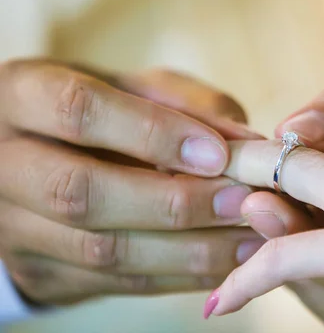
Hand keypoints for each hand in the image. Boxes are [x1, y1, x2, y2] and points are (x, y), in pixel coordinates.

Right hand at [0, 59, 265, 304]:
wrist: (36, 163)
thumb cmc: (99, 113)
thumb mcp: (133, 88)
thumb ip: (187, 105)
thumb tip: (247, 143)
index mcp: (22, 98)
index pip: (77, 111)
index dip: (151, 132)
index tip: (217, 152)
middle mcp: (4, 166)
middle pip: (79, 193)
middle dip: (172, 202)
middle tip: (242, 202)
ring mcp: (16, 230)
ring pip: (102, 251)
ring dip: (188, 249)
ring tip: (252, 240)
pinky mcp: (44, 275)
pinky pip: (118, 283)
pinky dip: (180, 275)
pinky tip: (228, 263)